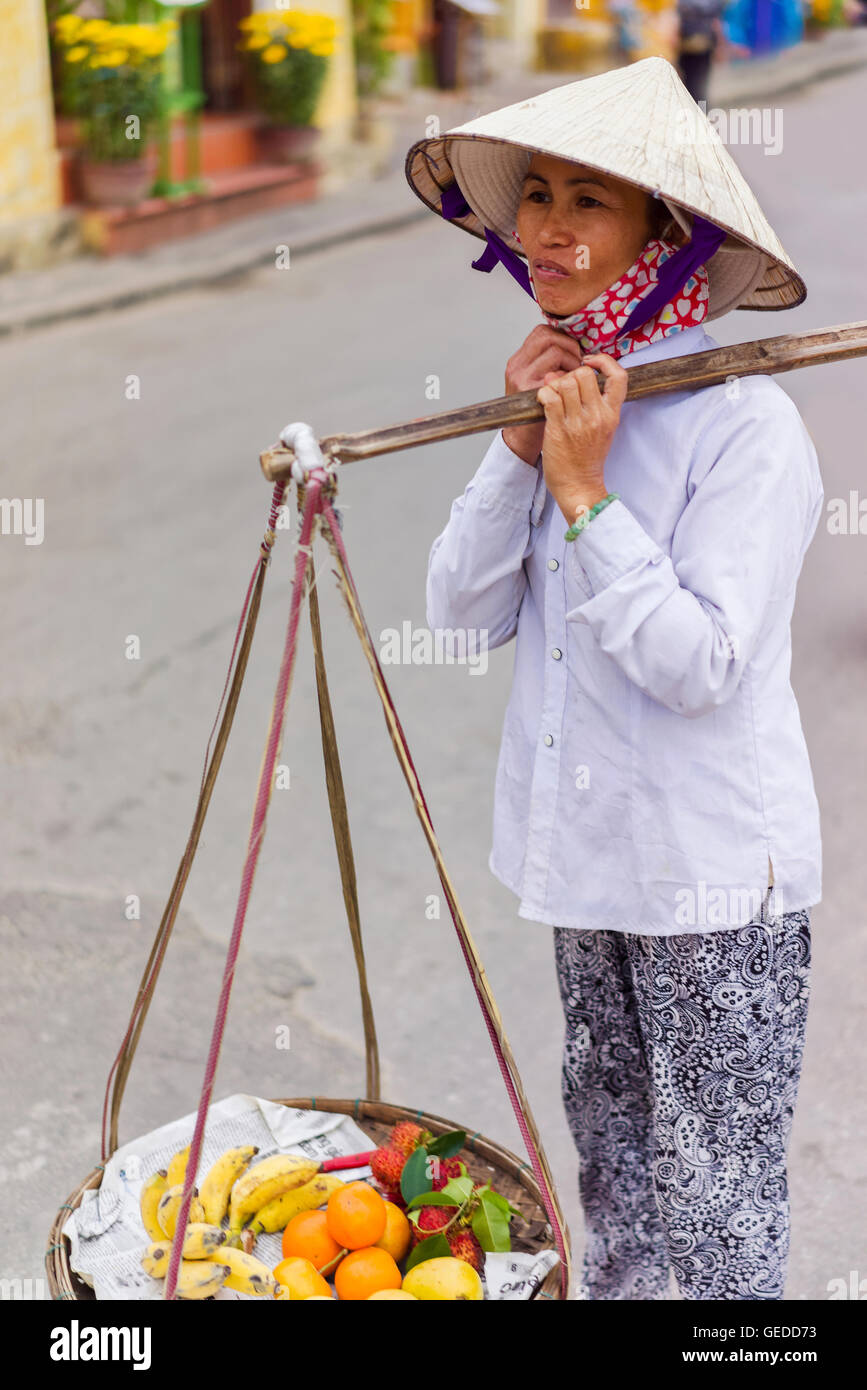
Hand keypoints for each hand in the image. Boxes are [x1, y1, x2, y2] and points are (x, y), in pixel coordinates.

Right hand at [502, 326, 585, 465]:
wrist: (523, 440)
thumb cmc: (535, 412)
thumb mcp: (535, 382)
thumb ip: (549, 365)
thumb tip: (576, 349)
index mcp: (519, 361)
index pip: (543, 332)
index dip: (563, 337)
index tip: (573, 352)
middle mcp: (518, 366)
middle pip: (549, 336)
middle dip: (570, 346)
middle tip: (579, 362)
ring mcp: (523, 378)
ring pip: (555, 350)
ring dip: (572, 360)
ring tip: (576, 376)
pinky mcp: (533, 391)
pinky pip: (558, 372)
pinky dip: (570, 376)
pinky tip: (573, 388)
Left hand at [535, 353, 628, 525]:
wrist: (578, 485)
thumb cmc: (588, 458)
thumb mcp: (603, 428)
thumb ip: (593, 402)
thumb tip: (568, 375)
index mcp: (612, 414)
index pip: (619, 376)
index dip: (604, 361)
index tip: (590, 362)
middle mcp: (597, 415)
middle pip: (585, 374)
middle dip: (571, 374)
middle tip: (565, 386)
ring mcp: (578, 422)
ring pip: (565, 382)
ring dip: (555, 385)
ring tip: (553, 396)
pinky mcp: (559, 428)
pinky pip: (550, 397)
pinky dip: (543, 394)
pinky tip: (544, 402)